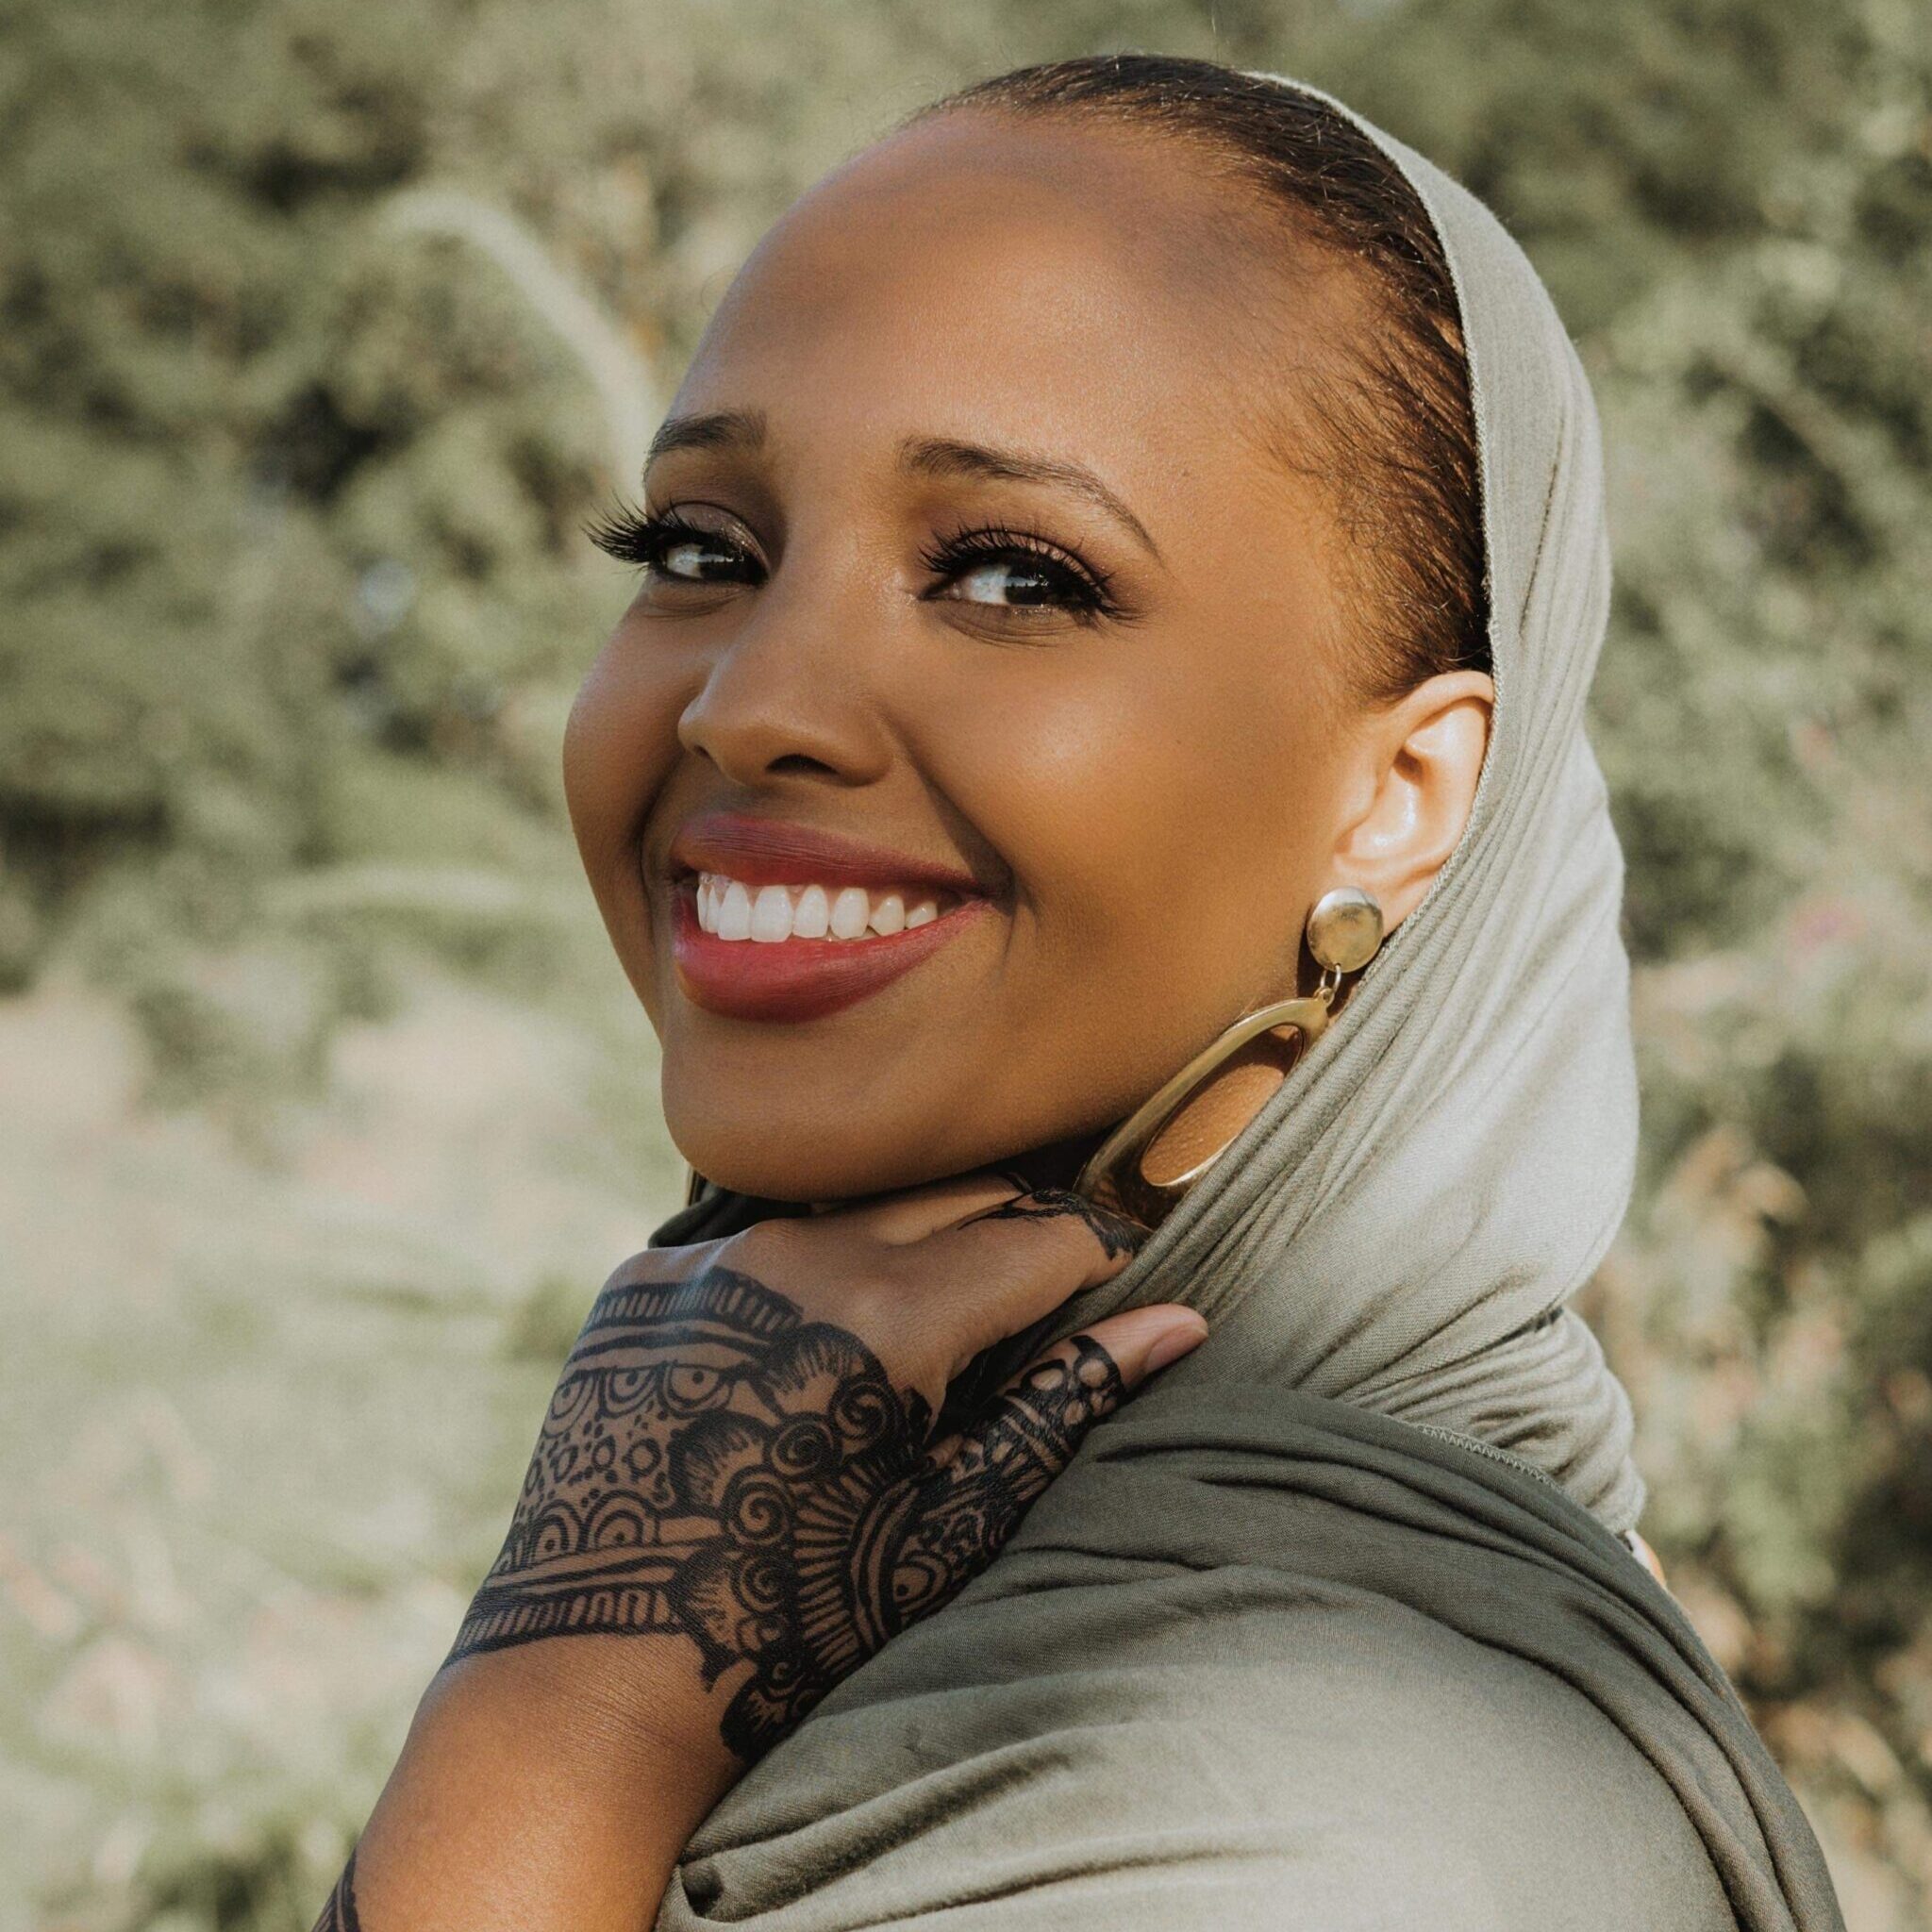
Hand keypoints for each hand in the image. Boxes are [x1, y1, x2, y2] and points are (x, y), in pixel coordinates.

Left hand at [318, 1173, 1203, 1931]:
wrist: (596, 1675)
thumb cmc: (795, 1622)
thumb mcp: (948, 1524)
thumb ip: (1060, 1403)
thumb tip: (1178, 1322)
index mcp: (888, 1317)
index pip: (1038, 1237)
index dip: (1095, 1256)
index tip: (1117, 1275)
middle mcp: (796, 1254)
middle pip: (954, 1197)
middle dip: (1012, 1232)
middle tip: (1039, 1295)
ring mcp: (708, 1258)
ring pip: (854, 1207)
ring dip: (907, 1244)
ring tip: (922, 1328)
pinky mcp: (642, 1278)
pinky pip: (756, 1239)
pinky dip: (805, 1269)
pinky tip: (808, 1347)